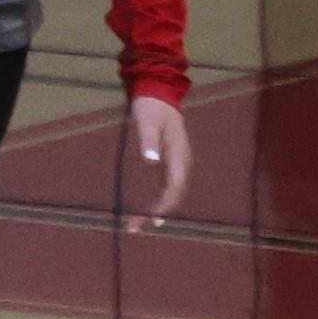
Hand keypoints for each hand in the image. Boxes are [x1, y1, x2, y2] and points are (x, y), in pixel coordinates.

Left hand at [126, 96, 191, 224]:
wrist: (159, 92)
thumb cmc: (151, 106)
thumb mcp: (147, 121)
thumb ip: (148, 140)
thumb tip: (151, 161)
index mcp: (178, 155)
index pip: (173, 187)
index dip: (162, 205)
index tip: (148, 218)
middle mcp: (182, 162)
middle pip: (173, 194)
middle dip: (156, 213)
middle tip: (136, 227)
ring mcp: (178, 162)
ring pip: (171, 192)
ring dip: (157, 209)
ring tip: (139, 223)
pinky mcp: (171, 160)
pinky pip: (168, 185)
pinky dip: (158, 199)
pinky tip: (147, 208)